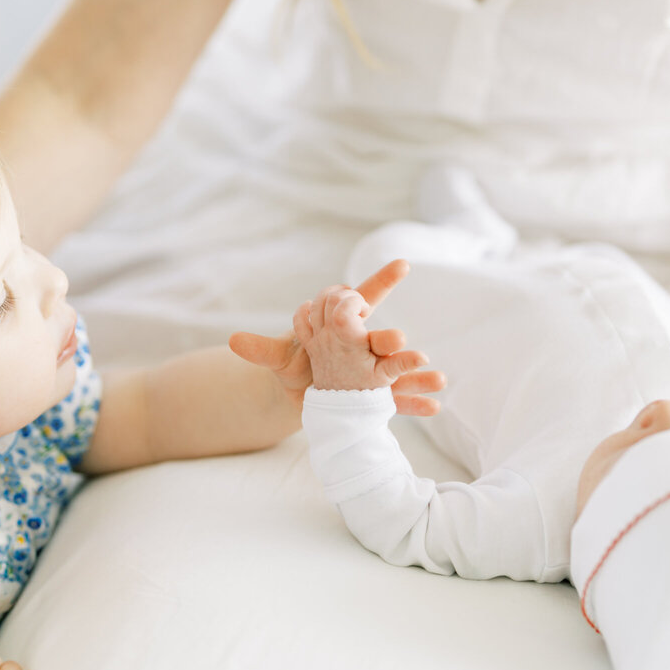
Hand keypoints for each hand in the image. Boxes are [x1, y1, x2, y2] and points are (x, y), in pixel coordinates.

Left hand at [229, 259, 446, 414]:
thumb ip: (263, 350)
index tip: (402, 263)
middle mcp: (363, 346)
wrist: (301, 395)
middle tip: (400, 341)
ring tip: (438, 380)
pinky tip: (434, 406)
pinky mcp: (375, 395)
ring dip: (417, 374)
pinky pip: (398, 398)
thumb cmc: (296, 366)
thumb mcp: (280, 359)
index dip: (381, 281)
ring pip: (398, 370)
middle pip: (380, 338)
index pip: (362, 300)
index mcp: (343, 328)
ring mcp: (372, 371)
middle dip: (392, 341)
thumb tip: (231, 341)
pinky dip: (416, 402)